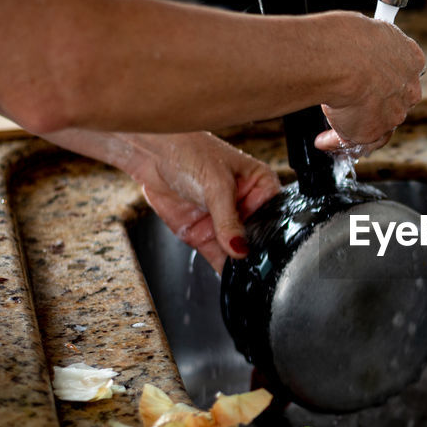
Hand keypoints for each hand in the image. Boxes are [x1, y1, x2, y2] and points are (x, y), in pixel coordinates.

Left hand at [127, 133, 280, 272]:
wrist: (151, 152)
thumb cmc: (189, 151)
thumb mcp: (216, 184)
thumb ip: (228, 220)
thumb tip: (239, 249)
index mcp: (261, 186)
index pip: (274, 216)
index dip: (272, 233)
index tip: (267, 250)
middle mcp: (246, 205)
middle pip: (258, 237)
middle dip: (254, 251)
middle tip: (251, 262)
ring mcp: (225, 222)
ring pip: (238, 251)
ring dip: (240, 263)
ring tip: (241, 271)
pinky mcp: (205, 233)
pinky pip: (219, 256)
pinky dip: (224, 268)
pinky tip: (230, 275)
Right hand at [312, 14, 424, 154]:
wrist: (345, 58)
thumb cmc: (351, 37)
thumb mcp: (367, 30)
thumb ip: (367, 44)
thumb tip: (353, 42)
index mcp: (411, 59)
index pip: (401, 73)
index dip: (384, 77)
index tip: (370, 77)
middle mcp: (408, 90)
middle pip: (392, 102)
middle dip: (373, 105)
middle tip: (352, 105)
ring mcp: (392, 114)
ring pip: (377, 125)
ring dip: (356, 126)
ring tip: (336, 128)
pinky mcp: (372, 131)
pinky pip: (354, 140)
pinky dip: (337, 140)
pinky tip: (325, 140)